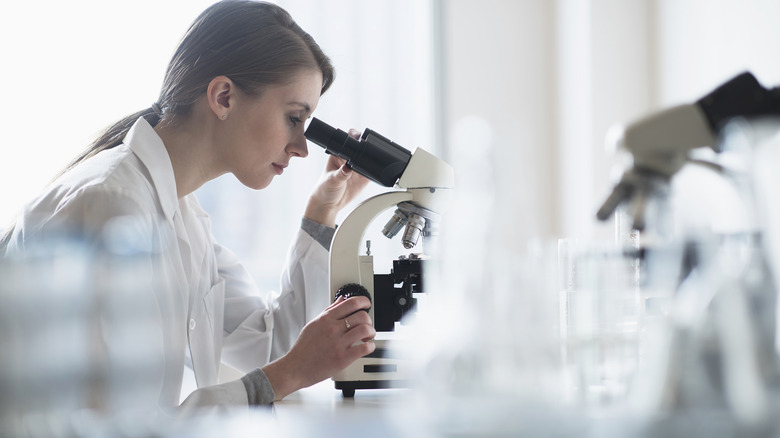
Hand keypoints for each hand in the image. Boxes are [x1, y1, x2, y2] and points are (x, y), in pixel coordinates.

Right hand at [261, 296, 375, 399]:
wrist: (295, 368)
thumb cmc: (303, 348)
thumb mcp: (313, 324)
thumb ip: (329, 311)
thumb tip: (341, 300)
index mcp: (326, 319)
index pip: (351, 303)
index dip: (364, 301)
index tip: (367, 304)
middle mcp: (333, 329)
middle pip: (362, 315)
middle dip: (368, 320)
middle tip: (367, 325)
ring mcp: (338, 343)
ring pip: (365, 330)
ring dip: (371, 332)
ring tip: (368, 337)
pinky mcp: (342, 358)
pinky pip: (364, 348)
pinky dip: (370, 346)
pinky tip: (366, 347)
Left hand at [304, 129, 369, 227]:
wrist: (329, 205)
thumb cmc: (324, 190)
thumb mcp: (332, 180)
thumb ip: (340, 174)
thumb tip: (348, 167)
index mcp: (338, 155)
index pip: (348, 140)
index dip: (355, 136)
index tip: (360, 139)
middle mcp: (348, 159)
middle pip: (361, 146)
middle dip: (367, 146)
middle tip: (368, 152)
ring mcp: (357, 168)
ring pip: (369, 158)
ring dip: (373, 158)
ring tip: (370, 165)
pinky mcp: (364, 177)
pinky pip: (373, 171)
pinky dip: (377, 171)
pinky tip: (375, 173)